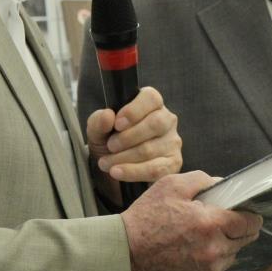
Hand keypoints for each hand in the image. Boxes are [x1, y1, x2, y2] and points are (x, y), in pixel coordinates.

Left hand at [87, 86, 181, 204]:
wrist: (113, 168)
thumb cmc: (109, 141)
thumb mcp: (98, 130)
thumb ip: (98, 121)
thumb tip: (108, 116)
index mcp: (151, 103)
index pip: (151, 98)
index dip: (134, 111)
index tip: (117, 124)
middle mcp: (166, 119)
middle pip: (155, 123)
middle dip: (127, 138)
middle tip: (110, 146)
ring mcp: (172, 142)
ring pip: (151, 149)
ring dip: (124, 158)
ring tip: (106, 163)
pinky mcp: (173, 163)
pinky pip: (156, 169)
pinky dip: (133, 172)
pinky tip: (117, 172)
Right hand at [122, 171, 261, 270]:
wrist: (128, 252)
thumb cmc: (148, 217)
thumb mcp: (172, 185)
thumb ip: (202, 180)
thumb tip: (222, 184)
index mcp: (211, 224)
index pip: (249, 222)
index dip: (250, 215)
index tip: (246, 213)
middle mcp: (215, 250)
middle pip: (245, 239)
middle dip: (237, 229)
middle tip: (221, 222)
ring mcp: (210, 270)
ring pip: (233, 254)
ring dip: (225, 245)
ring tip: (202, 237)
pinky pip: (219, 269)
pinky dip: (212, 261)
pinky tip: (195, 252)